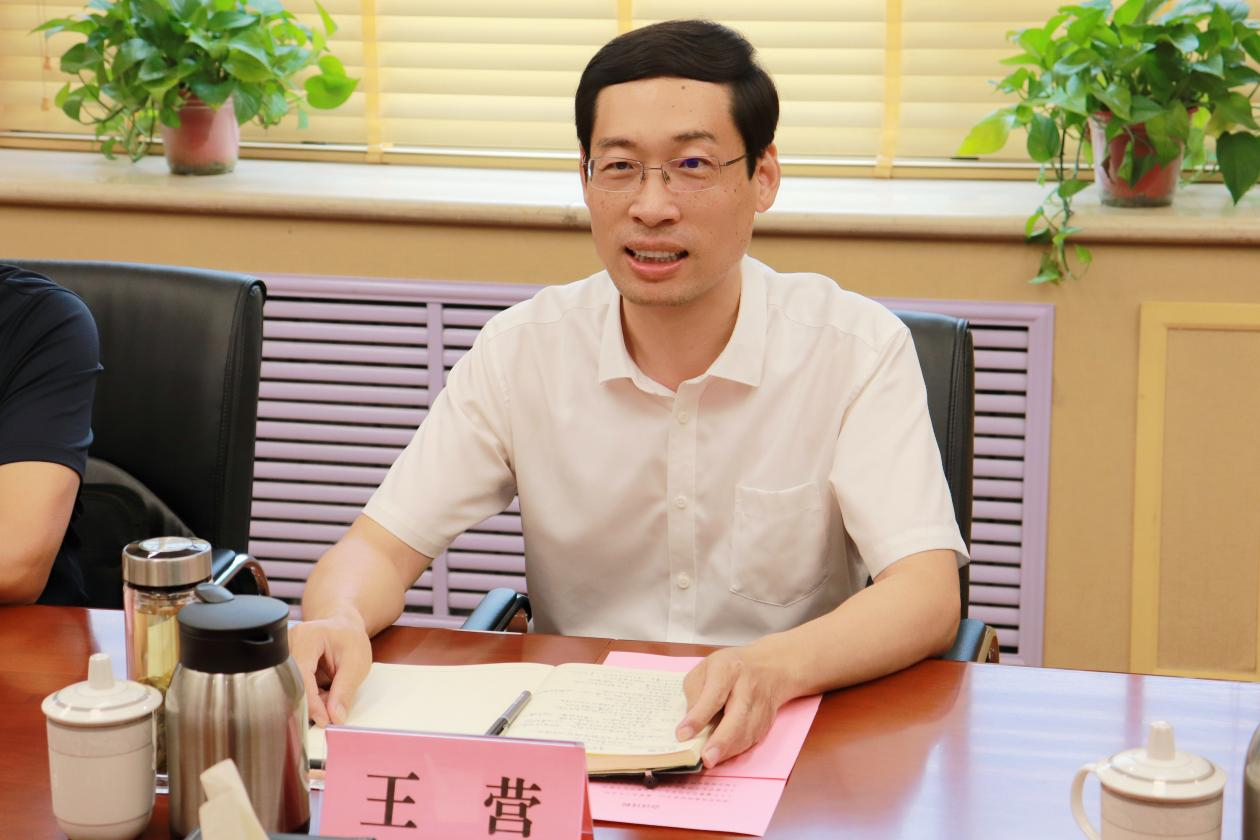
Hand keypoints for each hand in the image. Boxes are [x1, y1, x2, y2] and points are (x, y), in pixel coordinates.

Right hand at [289, 607, 372, 726]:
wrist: (343, 627)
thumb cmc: (350, 639)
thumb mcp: (356, 663)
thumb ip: (345, 691)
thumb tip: (335, 717)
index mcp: (306, 637)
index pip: (301, 677)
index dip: (312, 702)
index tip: (325, 719)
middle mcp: (288, 644)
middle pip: (291, 684)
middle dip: (311, 703)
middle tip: (330, 712)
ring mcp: (282, 655)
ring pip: (290, 690)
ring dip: (310, 701)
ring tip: (330, 696)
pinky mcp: (283, 666)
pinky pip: (292, 689)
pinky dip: (309, 697)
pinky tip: (323, 692)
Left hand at [675, 642, 792, 767]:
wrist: (770, 667)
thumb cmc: (731, 667)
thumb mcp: (705, 667)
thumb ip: (694, 691)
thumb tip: (690, 722)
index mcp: (728, 669)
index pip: (713, 695)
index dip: (698, 717)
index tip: (683, 735)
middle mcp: (748, 687)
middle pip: (737, 717)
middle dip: (721, 741)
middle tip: (706, 758)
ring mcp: (760, 706)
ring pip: (746, 732)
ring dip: (728, 750)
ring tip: (710, 760)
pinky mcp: (766, 721)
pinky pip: (751, 740)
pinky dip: (736, 750)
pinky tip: (722, 755)